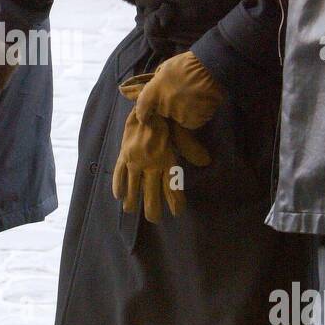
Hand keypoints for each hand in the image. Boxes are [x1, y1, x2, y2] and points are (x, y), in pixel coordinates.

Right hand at [112, 106, 206, 221]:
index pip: (171, 186)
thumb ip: (191, 148)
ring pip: (134, 186)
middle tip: (153, 220)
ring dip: (133, 200)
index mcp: (167, 159)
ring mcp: (136, 160)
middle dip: (152, 208)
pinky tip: (118, 195)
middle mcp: (151, 164)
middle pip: (151, 192)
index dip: (174, 201)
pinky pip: (119, 172)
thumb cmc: (167, 117)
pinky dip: (118, 184)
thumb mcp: (182, 132)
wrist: (149, 104)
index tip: (177, 213)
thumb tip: (206, 161)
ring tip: (131, 210)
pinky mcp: (125, 154)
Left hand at [132, 51, 224, 129]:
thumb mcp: (164, 69)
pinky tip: (200, 103)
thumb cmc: (186, 64)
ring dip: (182, 111)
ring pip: (178, 118)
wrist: (209, 67)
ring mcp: (179, 115)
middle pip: (163, 113)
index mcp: (153, 93)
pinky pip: (191, 122)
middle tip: (179, 95)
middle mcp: (164, 107)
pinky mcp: (193, 121)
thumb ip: (156, 83)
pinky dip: (195, 115)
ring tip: (192, 97)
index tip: (148, 114)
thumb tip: (154, 91)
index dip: (144, 114)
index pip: (142, 111)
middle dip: (168, 106)